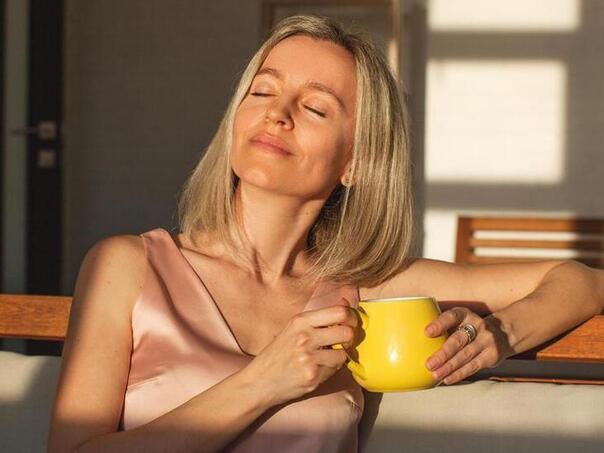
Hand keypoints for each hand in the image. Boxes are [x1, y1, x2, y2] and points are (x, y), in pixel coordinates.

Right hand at [241, 300, 357, 406]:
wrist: (260, 381)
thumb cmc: (278, 354)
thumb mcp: (294, 328)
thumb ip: (320, 317)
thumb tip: (345, 303)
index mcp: (300, 321)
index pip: (339, 312)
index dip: (350, 317)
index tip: (349, 323)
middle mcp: (305, 337)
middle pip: (346, 332)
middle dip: (348, 338)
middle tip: (341, 342)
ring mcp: (308, 357)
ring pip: (343, 353)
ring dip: (339, 356)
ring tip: (325, 358)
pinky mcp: (312, 376)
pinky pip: (335, 370)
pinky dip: (330, 369)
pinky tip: (317, 368)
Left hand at [424, 307, 513, 384]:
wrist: (503, 333)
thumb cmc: (469, 327)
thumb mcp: (459, 321)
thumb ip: (443, 326)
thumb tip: (414, 339)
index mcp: (465, 314)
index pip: (451, 316)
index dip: (439, 324)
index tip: (427, 333)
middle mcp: (477, 325)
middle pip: (458, 340)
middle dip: (443, 353)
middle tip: (429, 364)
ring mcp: (486, 341)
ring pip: (465, 356)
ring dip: (449, 367)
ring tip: (435, 374)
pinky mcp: (491, 355)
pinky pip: (473, 366)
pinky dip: (459, 374)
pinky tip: (447, 378)